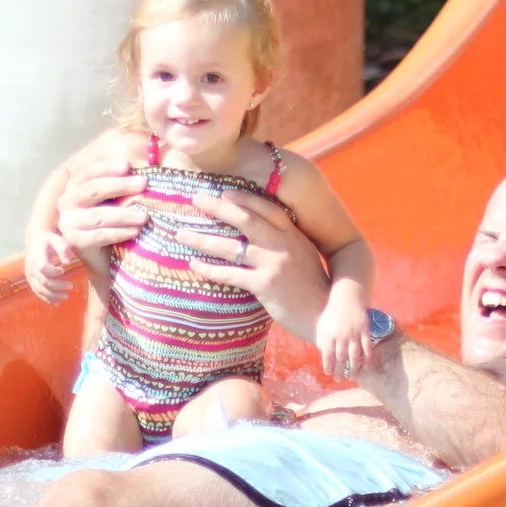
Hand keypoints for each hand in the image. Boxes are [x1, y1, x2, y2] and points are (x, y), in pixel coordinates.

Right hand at [23, 230, 78, 304]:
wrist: (36, 238)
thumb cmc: (49, 239)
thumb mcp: (57, 239)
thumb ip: (63, 249)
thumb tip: (68, 262)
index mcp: (36, 257)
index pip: (43, 268)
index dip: (53, 271)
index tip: (63, 270)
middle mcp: (31, 267)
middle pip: (43, 281)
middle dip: (57, 286)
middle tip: (71, 286)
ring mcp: (30, 275)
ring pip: (39, 289)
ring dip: (52, 295)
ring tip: (66, 296)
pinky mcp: (31, 280)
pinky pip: (37, 291)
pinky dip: (46, 298)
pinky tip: (56, 302)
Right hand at [57, 156, 147, 258]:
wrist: (107, 255)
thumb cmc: (116, 219)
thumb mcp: (119, 195)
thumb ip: (126, 176)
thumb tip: (146, 156)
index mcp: (76, 185)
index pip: (90, 172)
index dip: (108, 167)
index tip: (128, 165)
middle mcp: (67, 201)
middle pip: (93, 190)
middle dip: (119, 186)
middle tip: (143, 185)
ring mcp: (68, 222)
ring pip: (98, 215)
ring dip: (123, 214)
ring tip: (144, 216)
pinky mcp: (75, 241)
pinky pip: (99, 235)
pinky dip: (119, 232)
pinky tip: (135, 231)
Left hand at [181, 186, 330, 339]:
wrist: (324, 314)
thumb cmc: (313, 287)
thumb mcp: (303, 256)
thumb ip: (285, 242)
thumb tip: (261, 233)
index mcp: (293, 235)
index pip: (267, 208)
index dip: (244, 199)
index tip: (224, 192)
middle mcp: (283, 245)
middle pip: (245, 220)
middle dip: (218, 207)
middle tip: (196, 199)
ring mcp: (273, 264)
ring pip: (231, 246)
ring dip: (202, 239)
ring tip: (181, 234)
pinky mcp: (265, 285)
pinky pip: (230, 274)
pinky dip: (209, 269)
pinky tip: (194, 264)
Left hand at [315, 290, 373, 381]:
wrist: (347, 297)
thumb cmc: (332, 312)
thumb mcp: (321, 324)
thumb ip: (320, 339)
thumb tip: (322, 353)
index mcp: (329, 334)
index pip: (327, 355)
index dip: (328, 365)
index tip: (328, 373)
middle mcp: (342, 336)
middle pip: (341, 358)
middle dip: (340, 371)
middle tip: (339, 380)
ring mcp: (355, 334)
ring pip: (355, 355)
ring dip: (354, 369)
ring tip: (352, 377)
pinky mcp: (365, 330)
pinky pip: (367, 347)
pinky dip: (367, 358)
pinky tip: (366, 367)